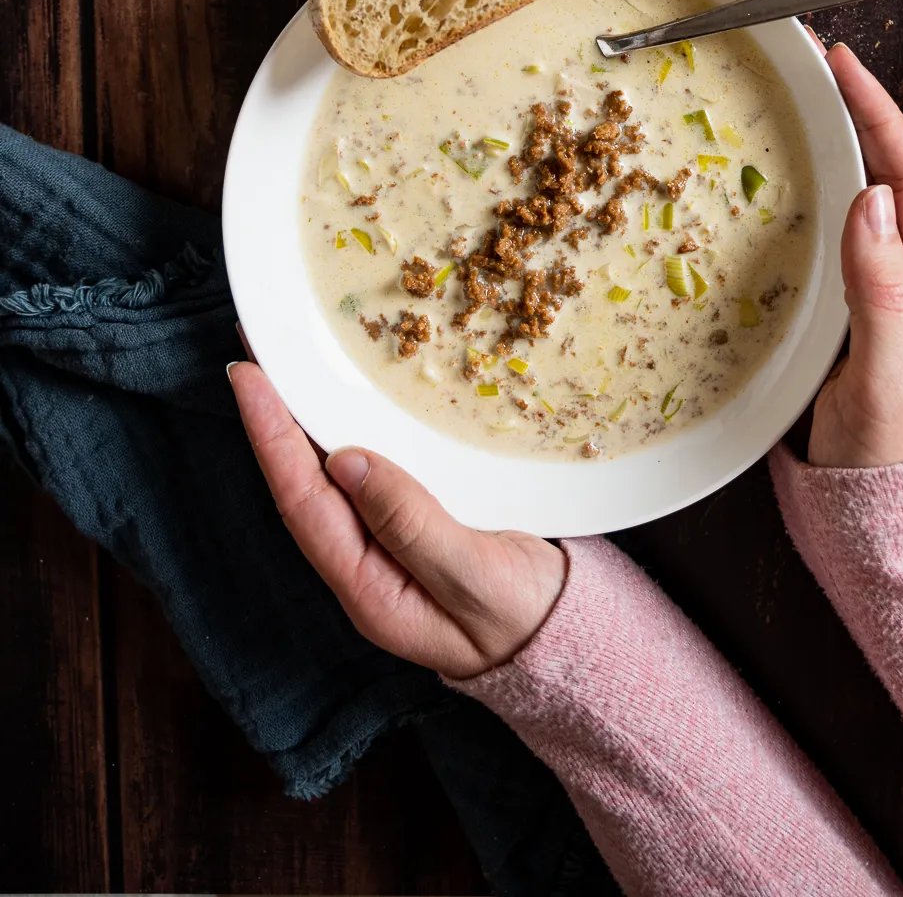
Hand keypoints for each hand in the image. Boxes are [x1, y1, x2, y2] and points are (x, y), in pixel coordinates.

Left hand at [229, 362, 565, 677]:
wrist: (567, 638)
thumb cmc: (528, 617)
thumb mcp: (476, 578)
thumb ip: (413, 527)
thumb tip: (346, 463)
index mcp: (368, 591)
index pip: (304, 505)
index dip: (272, 438)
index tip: (248, 378)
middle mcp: (363, 569)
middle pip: (301, 487)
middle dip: (272, 420)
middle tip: (252, 352)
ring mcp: (384, 550)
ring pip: (327, 479)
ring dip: (301, 423)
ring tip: (284, 366)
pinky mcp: (410, 528)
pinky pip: (364, 475)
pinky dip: (344, 432)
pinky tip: (343, 403)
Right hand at [807, 41, 902, 468]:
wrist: (872, 536)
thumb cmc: (886, 472)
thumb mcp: (889, 386)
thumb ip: (883, 295)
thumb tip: (873, 199)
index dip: (878, 117)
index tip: (842, 66)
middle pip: (886, 179)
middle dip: (853, 114)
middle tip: (807, 63)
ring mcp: (876, 301)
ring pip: (855, 206)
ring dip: (828, 150)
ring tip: (790, 103)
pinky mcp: (839, 320)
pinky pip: (825, 243)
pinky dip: (803, 200)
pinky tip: (772, 185)